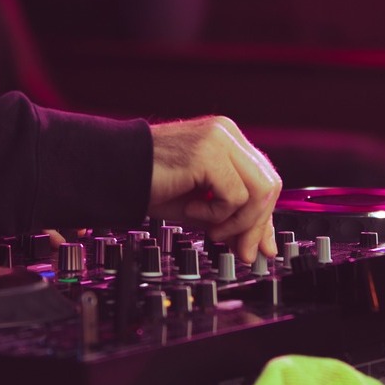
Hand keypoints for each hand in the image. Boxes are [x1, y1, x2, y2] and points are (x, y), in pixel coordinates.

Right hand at [148, 116, 280, 262]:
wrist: (114, 171)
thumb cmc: (151, 184)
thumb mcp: (201, 205)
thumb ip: (232, 218)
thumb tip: (257, 246)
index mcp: (227, 139)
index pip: (264, 177)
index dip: (264, 215)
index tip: (260, 246)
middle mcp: (226, 134)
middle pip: (269, 184)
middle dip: (257, 224)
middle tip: (240, 250)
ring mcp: (220, 140)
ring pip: (260, 191)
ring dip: (238, 222)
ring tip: (209, 228)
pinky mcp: (209, 154)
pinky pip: (235, 196)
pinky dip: (216, 215)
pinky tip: (191, 210)